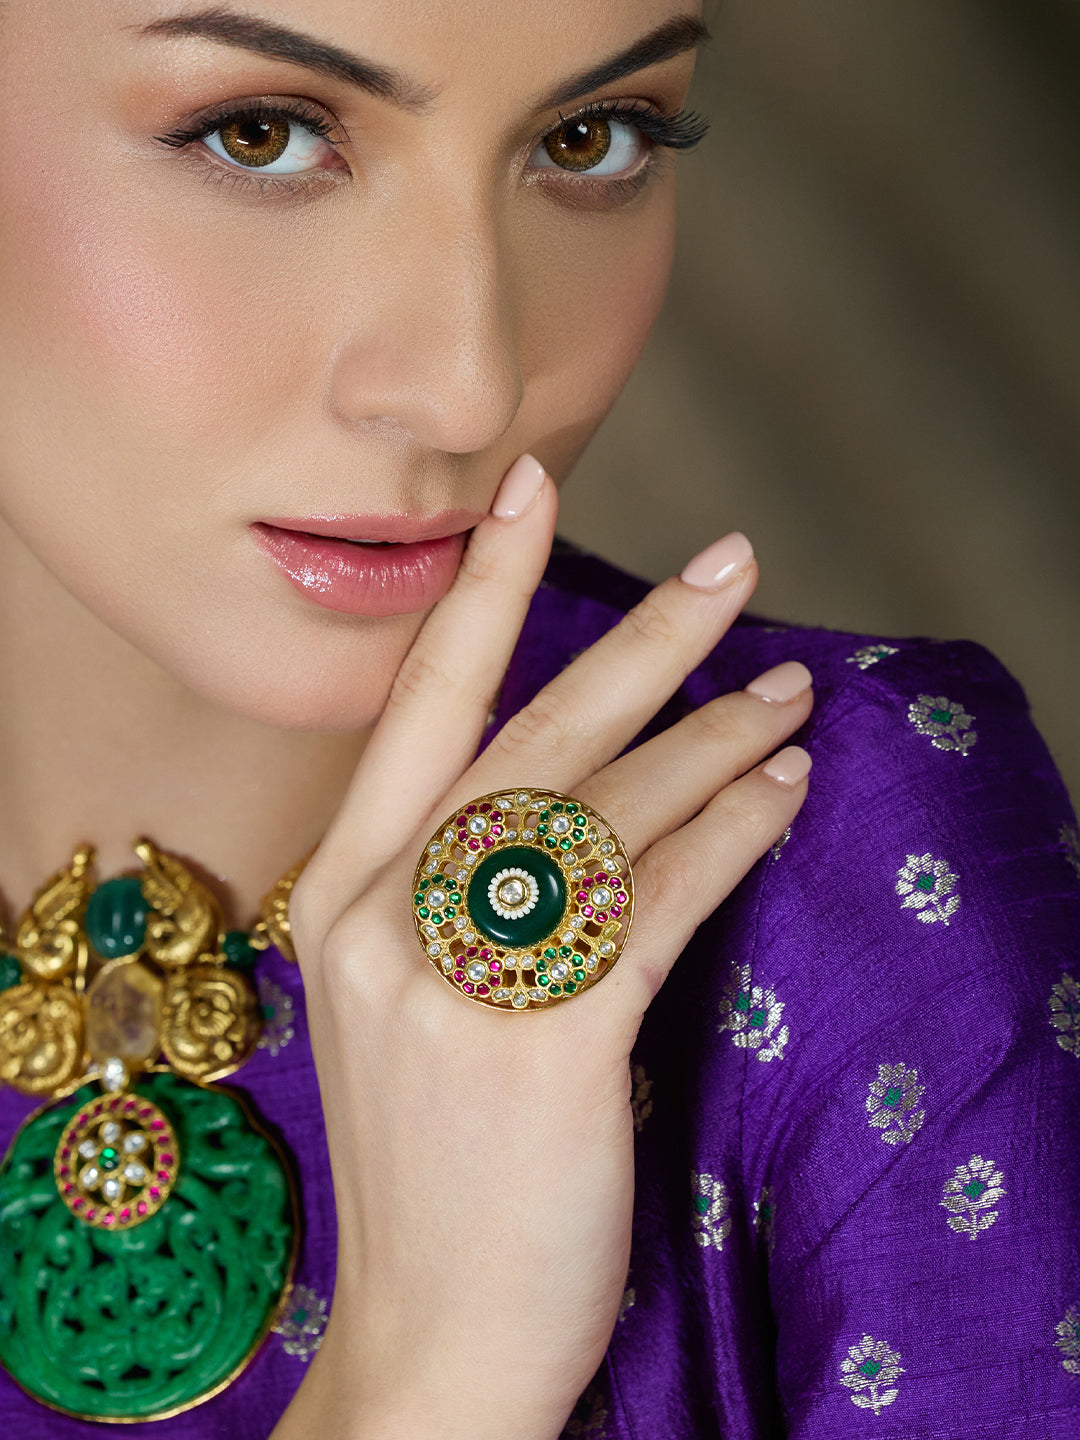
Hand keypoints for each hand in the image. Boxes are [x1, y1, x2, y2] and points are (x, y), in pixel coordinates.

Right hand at [276, 455, 812, 1439]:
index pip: (421, 707)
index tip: (528, 488)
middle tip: (733, 563)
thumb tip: (602, 790)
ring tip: (792, 694)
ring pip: (608, 810)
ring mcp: (455, 980)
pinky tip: (783, 795)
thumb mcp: (415, 1003)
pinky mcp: (544, 1044)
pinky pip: (656, 900)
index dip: (481, 591)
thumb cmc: (437, 1162)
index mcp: (343, 891)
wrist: (429, 1335)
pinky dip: (731, 835)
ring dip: (715, 740)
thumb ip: (472, 893)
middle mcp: (384, 916)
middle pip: (532, 735)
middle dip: (643, 639)